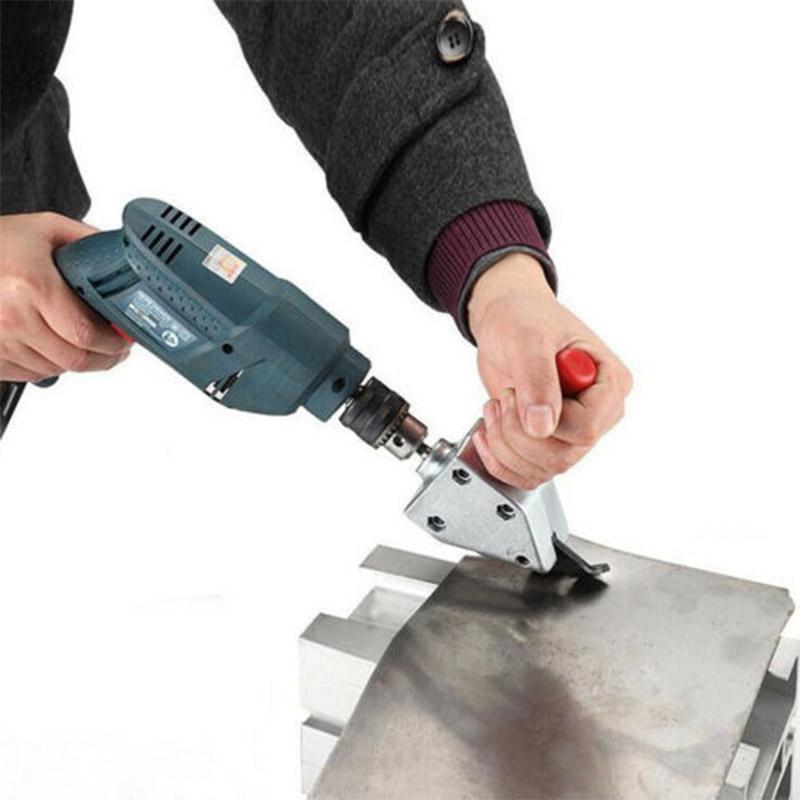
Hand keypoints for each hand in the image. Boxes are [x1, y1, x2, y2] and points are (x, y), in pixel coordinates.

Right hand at [0, 212, 129, 381]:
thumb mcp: (46, 229)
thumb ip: (88, 242)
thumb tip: (123, 258)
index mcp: (31, 286)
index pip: (85, 334)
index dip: (113, 343)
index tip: (124, 340)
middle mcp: (11, 317)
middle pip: (74, 360)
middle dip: (104, 358)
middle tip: (115, 349)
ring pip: (55, 370)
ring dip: (76, 361)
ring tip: (83, 342)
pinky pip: (31, 374)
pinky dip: (49, 364)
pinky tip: (52, 344)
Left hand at [468, 252, 631, 489]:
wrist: (505, 321)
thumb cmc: (524, 317)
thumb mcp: (528, 339)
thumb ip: (537, 379)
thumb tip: (542, 425)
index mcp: (609, 384)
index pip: (586, 430)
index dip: (547, 422)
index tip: (521, 392)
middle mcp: (597, 413)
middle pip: (561, 456)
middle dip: (517, 433)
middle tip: (505, 397)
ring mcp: (572, 432)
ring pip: (542, 469)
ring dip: (505, 444)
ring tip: (496, 407)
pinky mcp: (547, 442)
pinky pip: (526, 474)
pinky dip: (498, 458)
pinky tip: (488, 431)